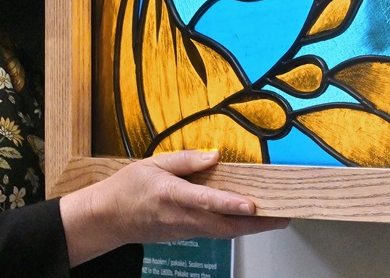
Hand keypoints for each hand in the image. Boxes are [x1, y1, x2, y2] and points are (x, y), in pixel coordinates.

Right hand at [60, 149, 288, 264]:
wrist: (106, 219)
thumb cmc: (127, 188)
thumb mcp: (153, 164)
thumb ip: (186, 160)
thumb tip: (215, 155)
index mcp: (172, 196)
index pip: (206, 202)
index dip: (230, 204)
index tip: (252, 204)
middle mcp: (181, 218)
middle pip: (224, 226)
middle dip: (256, 224)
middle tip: (283, 217)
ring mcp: (184, 230)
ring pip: (223, 232)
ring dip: (250, 228)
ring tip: (276, 218)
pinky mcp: (185, 235)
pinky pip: (214, 232)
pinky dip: (235, 227)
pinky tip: (249, 219)